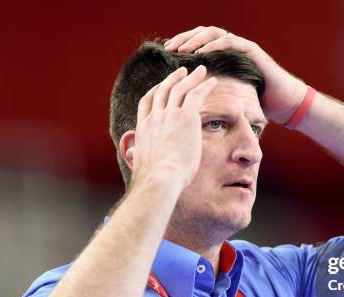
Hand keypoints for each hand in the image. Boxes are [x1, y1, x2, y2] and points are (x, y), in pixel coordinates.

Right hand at [131, 65, 216, 189]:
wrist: (160, 179)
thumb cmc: (152, 179)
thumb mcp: (140, 164)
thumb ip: (136, 156)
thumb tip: (131, 156)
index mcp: (143, 128)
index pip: (147, 102)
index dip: (156, 90)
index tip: (163, 85)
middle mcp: (154, 117)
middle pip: (163, 90)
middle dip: (173, 79)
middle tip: (183, 71)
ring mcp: (169, 116)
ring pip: (180, 89)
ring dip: (190, 77)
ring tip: (200, 70)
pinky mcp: (186, 118)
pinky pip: (196, 95)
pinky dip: (204, 86)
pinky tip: (212, 81)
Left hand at [164, 26, 306, 124]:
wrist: (282, 103)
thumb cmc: (256, 103)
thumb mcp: (227, 98)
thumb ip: (210, 94)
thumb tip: (185, 105)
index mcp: (222, 56)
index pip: (197, 43)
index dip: (181, 45)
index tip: (165, 54)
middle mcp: (230, 47)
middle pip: (201, 33)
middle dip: (184, 39)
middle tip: (169, 48)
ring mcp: (241, 46)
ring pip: (213, 33)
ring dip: (196, 39)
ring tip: (183, 49)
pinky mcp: (251, 50)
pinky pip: (229, 41)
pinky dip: (214, 44)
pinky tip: (202, 53)